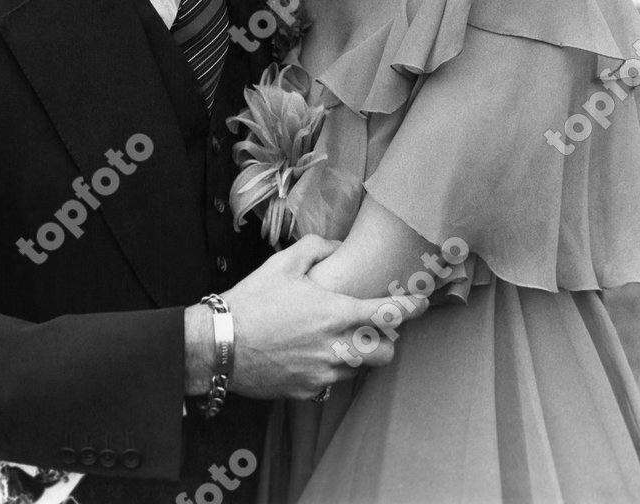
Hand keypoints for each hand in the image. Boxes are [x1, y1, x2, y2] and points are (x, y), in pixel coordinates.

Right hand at [184, 235, 428, 400]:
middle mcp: (335, 347)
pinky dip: (329, 370)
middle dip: (385, 342)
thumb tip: (338, 247)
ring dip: (355, 356)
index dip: (408, 308)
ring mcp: (322, 373)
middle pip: (383, 354)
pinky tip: (311, 356)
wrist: (219, 344)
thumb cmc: (252, 300)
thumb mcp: (283, 263)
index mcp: (335, 312)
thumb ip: (317, 249)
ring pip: (357, 370)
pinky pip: (330, 384)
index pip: (386, 313)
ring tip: (337, 340)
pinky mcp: (306, 391)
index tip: (420, 304)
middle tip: (374, 330)